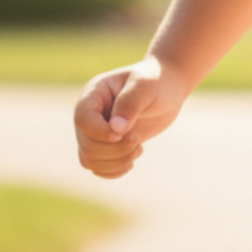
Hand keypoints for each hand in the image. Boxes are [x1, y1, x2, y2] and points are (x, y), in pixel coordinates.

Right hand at [72, 56, 188, 178]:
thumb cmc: (158, 81)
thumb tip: (115, 130)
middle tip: (138, 138)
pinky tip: (133, 158)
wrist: (169, 88)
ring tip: (138, 149)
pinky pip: (98, 168)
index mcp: (94, 94)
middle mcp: (90, 115)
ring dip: (116, 162)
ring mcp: (96, 131)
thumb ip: (130, 103)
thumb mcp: (146, 85)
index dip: (101, 132)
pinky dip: (115, 170)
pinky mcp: (106, 145)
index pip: (82, 120)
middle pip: (86, 144)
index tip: (127, 133)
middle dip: (115, 149)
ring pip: (89, 160)